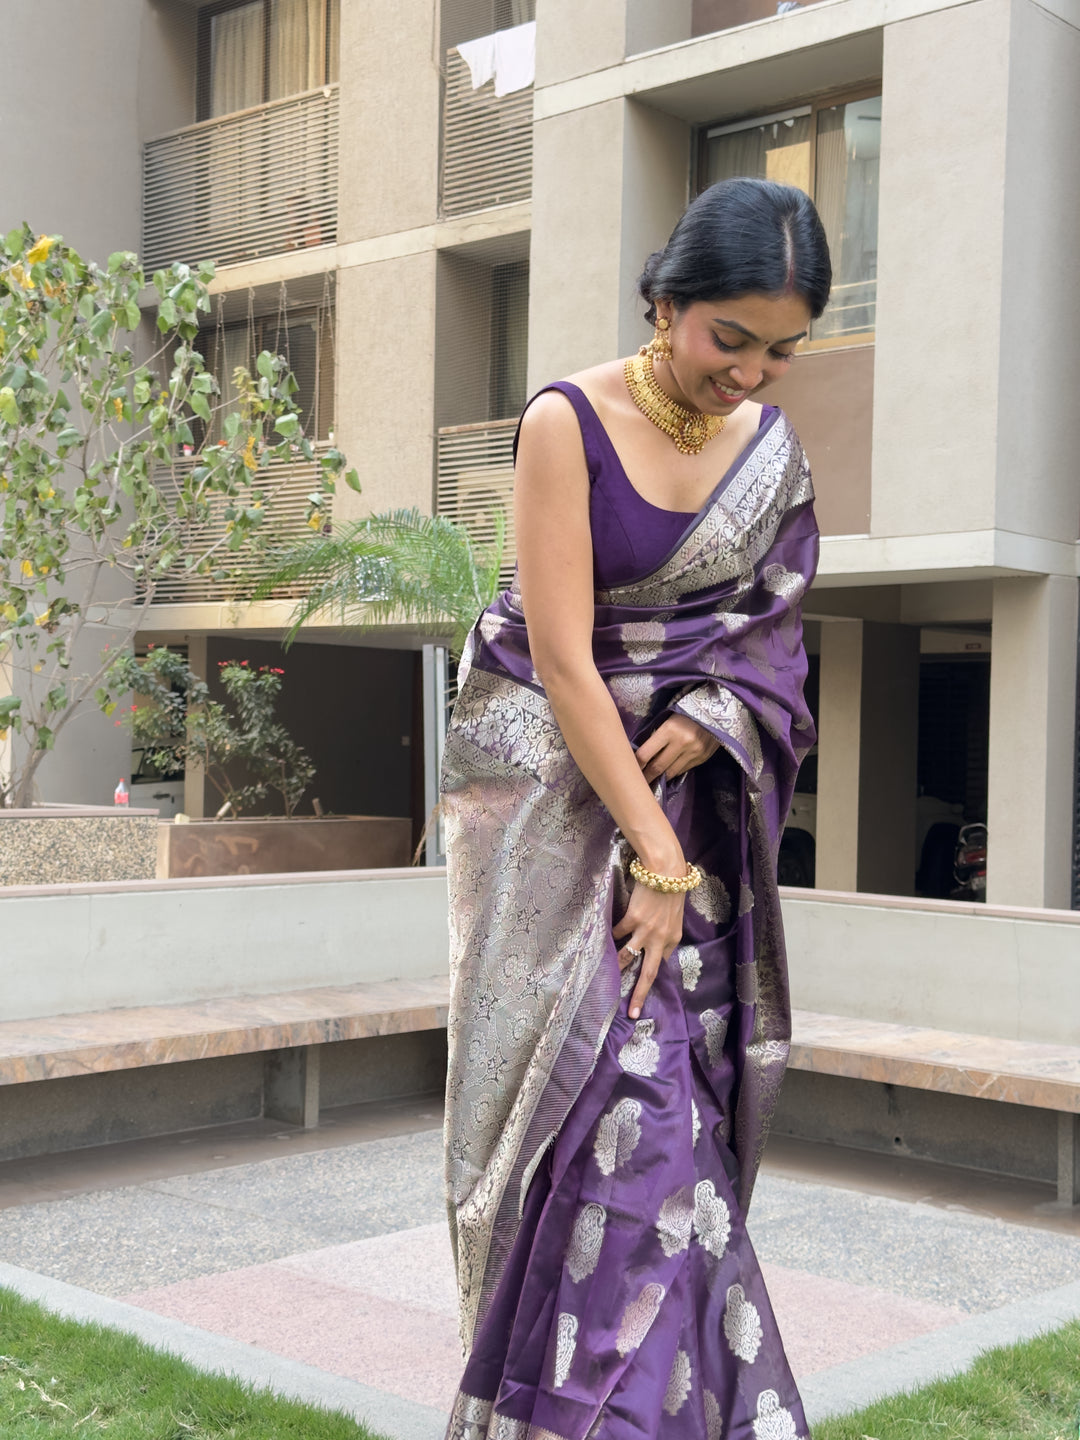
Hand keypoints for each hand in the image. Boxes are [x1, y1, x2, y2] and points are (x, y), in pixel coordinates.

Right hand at [612, 882, 684, 1019]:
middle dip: (640, 994)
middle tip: (632, 1012)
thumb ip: (666, 931)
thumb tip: (656, 941)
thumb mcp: (675, 915)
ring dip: (617, 968)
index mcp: (673, 938)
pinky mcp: (632, 919)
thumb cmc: (673, 888)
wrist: (666, 871)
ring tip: (607, 979)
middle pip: (648, 973)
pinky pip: (618, 934)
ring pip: (627, 957)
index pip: (661, 962)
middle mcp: (660, 939)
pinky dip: (610, 937)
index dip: (651, 972)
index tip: (643, 985)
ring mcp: (645, 931)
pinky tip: (603, 939)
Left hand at [636, 714, 719, 783]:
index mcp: (668, 730)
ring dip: (660, 778)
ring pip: (670, 773)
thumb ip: (656, 736)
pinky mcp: (702, 758)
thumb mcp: (668, 719)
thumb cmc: (685, 712)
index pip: (645, 754)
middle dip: (646, 777)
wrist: (716, 711)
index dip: (636, 765)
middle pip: (657, 767)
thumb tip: (641, 755)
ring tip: (651, 781)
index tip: (630, 770)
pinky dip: (673, 773)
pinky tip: (667, 773)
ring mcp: (693, 752)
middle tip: (637, 782)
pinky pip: (683, 770)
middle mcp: (681, 743)